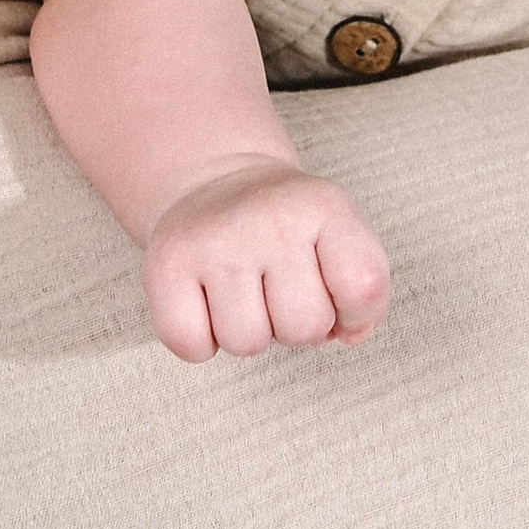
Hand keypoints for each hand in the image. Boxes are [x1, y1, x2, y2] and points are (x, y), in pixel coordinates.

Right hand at [141, 158, 390, 362]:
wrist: (214, 183)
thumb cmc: (287, 227)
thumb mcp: (339, 235)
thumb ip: (363, 289)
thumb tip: (349, 335)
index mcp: (323, 208)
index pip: (363, 288)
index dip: (354, 312)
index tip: (334, 292)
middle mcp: (268, 220)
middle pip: (303, 328)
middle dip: (296, 325)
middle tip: (278, 288)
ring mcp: (213, 242)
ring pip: (246, 343)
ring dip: (248, 332)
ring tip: (243, 292)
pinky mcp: (165, 266)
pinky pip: (191, 346)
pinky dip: (200, 341)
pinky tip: (207, 304)